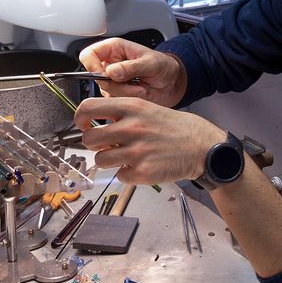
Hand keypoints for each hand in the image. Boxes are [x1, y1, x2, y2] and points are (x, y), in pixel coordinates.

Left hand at [75, 96, 224, 184]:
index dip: (79, 118)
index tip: (83, 124)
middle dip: (93, 144)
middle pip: (89, 138)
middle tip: (105, 145)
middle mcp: (131, 127)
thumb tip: (94, 124)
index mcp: (132, 107)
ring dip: (108, 161)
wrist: (202, 147)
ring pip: (100, 160)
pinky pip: (119, 175)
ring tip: (123, 157)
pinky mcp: (142, 172)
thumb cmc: (175, 128)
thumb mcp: (148, 108)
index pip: (88, 107)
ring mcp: (136, 151)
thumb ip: (122, 113)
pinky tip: (140, 166)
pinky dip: (127, 174)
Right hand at [79, 37, 186, 107]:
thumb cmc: (163, 66)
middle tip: (133, 83)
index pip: (88, 55)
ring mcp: (112, 80)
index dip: (92, 66)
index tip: (106, 75)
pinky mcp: (117, 93)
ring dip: (124, 93)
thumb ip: (131, 67)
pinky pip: (113, 101)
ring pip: (104, 91)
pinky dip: (127, 100)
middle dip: (115, 84)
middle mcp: (110, 64)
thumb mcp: (150, 63)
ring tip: (140, 87)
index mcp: (114, 49)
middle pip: (94, 77)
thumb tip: (112, 71)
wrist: (172, 83)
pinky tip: (138, 93)